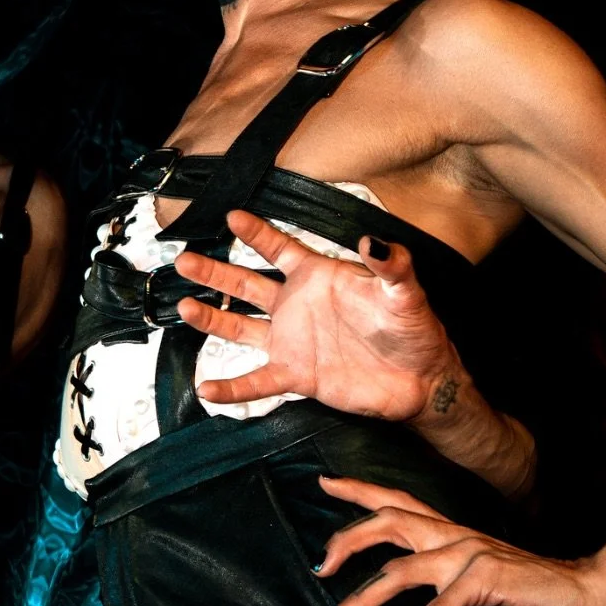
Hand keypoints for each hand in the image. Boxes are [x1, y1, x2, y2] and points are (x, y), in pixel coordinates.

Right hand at [176, 209, 458, 419]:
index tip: (231, 216)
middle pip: (246, 285)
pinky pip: (257, 382)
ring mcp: (292, 343)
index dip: (256, 233)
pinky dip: (231, 388)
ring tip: (184, 308)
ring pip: (240, 328)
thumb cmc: (415, 331)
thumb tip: (371, 240)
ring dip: (212, 318)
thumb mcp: (406, 292)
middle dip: (214, 271)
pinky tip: (207, 389)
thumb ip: (391, 265)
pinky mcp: (296, 376)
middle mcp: (297, 307)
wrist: (421, 381)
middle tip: (184, 260)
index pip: (280, 248)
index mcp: (319, 277)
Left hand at [313, 475, 605, 605]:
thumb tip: (401, 605)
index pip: (399, 501)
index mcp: (452, 533)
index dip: (360, 490)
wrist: (589, 597)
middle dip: (347, 539)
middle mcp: (456, 536)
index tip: (323, 480)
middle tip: (319, 567)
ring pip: (401, 568)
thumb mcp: (473, 587)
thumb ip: (441, 586)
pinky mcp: (488, 580)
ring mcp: (471, 554)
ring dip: (362, 598)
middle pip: (389, 520)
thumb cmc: (532, 598)